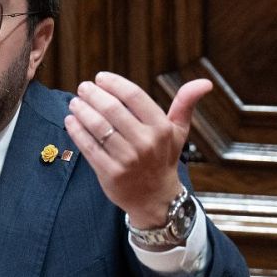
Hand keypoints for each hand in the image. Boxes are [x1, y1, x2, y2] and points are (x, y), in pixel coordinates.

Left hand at [65, 72, 210, 227]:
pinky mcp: (110, 174)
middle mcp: (145, 143)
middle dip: (93, 95)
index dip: (114, 83)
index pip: (134, 96)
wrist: (155, 198)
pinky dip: (77, 132)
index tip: (100, 78)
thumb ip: (186, 104)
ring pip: (98, 127)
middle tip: (83, 88)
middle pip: (112, 109)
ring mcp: (127, 160)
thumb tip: (205, 82)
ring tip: (75, 103)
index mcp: (161, 128)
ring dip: (82, 111)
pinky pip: (89, 147)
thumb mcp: (178, 132)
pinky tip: (71, 121)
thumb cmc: (163, 158)